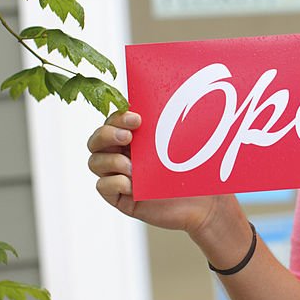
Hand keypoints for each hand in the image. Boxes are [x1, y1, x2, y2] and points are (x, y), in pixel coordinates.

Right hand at [86, 110, 233, 240]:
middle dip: (106, 134)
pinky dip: (114, 183)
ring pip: (95, 162)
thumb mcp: (184, 143)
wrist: (205, 204)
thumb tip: (173, 95)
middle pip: (96, 140)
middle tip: (128, 138)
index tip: (138, 119)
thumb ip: (172, 124)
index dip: (119, 117)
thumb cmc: (196, 171)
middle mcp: (123, 154)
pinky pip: (102, 186)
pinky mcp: (121, 198)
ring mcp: (120, 176)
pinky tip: (132, 186)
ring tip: (133, 167)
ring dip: (111, 161)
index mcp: (135, 138)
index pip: (113, 121)